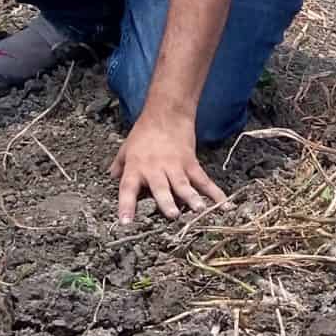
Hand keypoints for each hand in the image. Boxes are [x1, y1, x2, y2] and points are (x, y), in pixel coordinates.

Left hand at [112, 111, 227, 223]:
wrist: (167, 113)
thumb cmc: (144, 132)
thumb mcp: (126, 148)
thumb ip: (119, 165)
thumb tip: (112, 178)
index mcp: (136, 168)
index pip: (127, 188)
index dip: (126, 205)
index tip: (125, 222)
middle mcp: (155, 170)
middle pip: (161, 188)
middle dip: (167, 202)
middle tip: (173, 215)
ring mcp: (175, 167)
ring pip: (183, 185)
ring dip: (191, 199)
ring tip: (199, 210)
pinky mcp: (191, 164)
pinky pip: (203, 180)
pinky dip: (214, 193)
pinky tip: (223, 204)